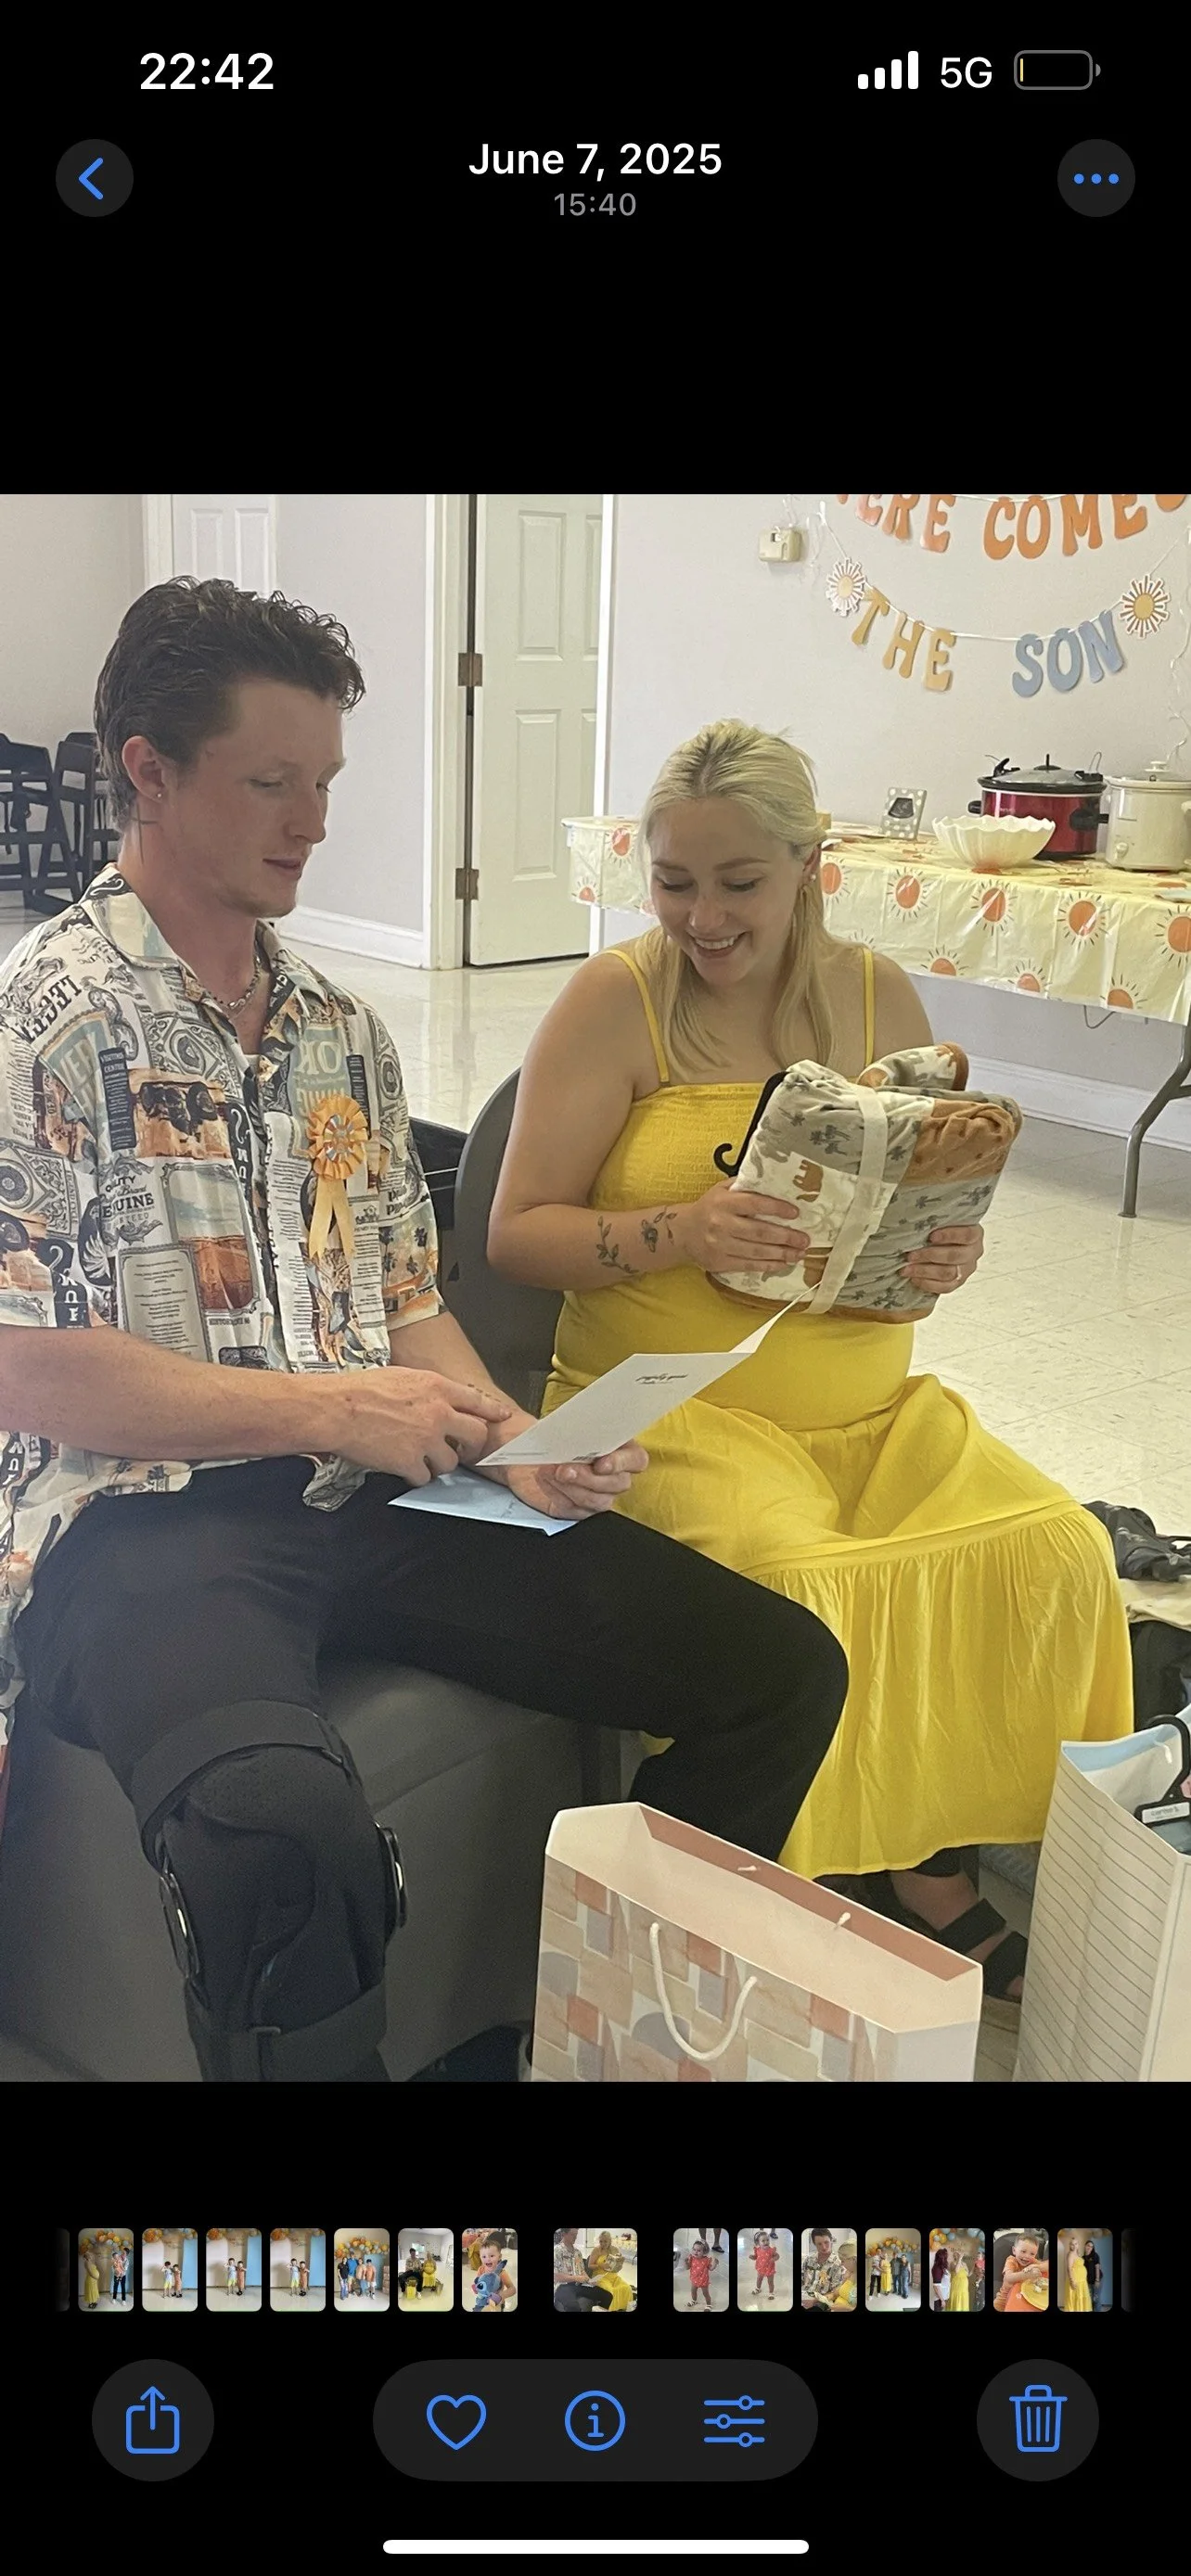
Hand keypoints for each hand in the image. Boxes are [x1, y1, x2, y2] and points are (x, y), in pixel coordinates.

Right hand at [331, 1368, 512, 1479]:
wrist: (337, 1409)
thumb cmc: (360, 1389)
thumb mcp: (401, 1376)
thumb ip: (426, 1389)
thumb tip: (435, 1398)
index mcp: (437, 1388)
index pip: (477, 1401)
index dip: (492, 1411)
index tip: (502, 1417)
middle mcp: (438, 1413)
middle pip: (476, 1436)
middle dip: (470, 1446)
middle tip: (460, 1450)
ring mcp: (426, 1440)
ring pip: (451, 1462)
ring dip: (438, 1463)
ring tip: (419, 1457)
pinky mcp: (411, 1462)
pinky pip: (425, 1477)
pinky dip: (415, 1476)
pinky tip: (403, 1469)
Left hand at [477, 1404, 648, 1516]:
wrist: (527, 1452)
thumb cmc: (551, 1435)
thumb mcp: (562, 1423)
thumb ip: (571, 1425)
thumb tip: (551, 1426)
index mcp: (620, 1449)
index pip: (637, 1460)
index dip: (622, 1462)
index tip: (601, 1462)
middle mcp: (613, 1474)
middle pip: (618, 1484)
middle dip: (589, 1477)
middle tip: (565, 1468)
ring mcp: (598, 1494)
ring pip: (598, 1501)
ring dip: (573, 1487)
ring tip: (551, 1472)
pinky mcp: (578, 1508)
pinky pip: (575, 1510)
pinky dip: (559, 1495)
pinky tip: (546, 1481)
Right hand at [673, 1181, 810, 1274]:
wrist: (683, 1232)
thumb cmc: (710, 1207)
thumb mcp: (722, 1190)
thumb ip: (745, 1186)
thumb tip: (776, 1182)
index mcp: (723, 1202)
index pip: (754, 1203)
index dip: (776, 1208)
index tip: (795, 1213)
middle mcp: (721, 1224)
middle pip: (759, 1232)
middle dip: (785, 1237)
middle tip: (805, 1239)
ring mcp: (719, 1245)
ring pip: (756, 1251)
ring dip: (781, 1254)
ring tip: (800, 1253)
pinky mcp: (720, 1263)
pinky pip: (748, 1265)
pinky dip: (768, 1265)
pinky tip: (783, 1263)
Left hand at [903, 1222, 983, 1296]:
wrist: (941, 1242)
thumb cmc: (939, 1228)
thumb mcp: (941, 1219)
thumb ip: (935, 1218)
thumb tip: (916, 1213)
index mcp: (975, 1233)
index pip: (968, 1235)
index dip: (950, 1236)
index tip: (931, 1236)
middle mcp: (974, 1252)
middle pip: (955, 1256)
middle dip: (930, 1256)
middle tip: (911, 1255)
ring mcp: (967, 1269)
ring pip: (949, 1273)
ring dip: (925, 1271)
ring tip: (907, 1268)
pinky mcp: (958, 1282)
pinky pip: (945, 1287)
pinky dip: (928, 1284)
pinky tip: (915, 1278)